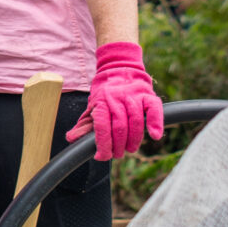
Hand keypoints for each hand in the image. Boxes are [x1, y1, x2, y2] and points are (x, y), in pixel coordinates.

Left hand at [66, 40, 164, 161]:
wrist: (119, 70)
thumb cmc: (105, 94)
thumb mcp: (91, 107)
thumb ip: (83, 125)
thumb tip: (71, 139)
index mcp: (101, 102)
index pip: (102, 126)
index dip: (103, 144)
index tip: (102, 156)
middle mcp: (117, 98)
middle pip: (119, 126)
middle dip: (118, 145)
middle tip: (117, 154)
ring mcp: (134, 96)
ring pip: (135, 120)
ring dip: (134, 139)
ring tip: (130, 148)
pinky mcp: (148, 95)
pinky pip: (153, 110)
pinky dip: (156, 123)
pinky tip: (155, 135)